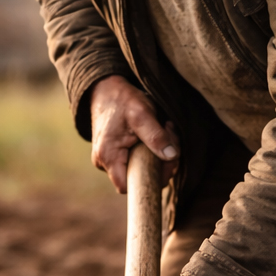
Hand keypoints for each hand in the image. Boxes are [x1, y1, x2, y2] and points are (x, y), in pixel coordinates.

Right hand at [90, 74, 178, 193]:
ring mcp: (108, 160)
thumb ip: (156, 135)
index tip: (166, 162)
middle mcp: (104, 162)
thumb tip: (171, 156)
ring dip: (158, 155)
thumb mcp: (141, 113)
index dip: (150, 180)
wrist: (106, 89)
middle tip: (171, 139)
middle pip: (137, 178)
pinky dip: (151, 151)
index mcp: (108, 156)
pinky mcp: (116, 155)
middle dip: (160, 163)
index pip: (127, 187)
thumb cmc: (122, 99)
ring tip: (164, 131)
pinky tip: (157, 135)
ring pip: (140, 169)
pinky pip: (137, 161)